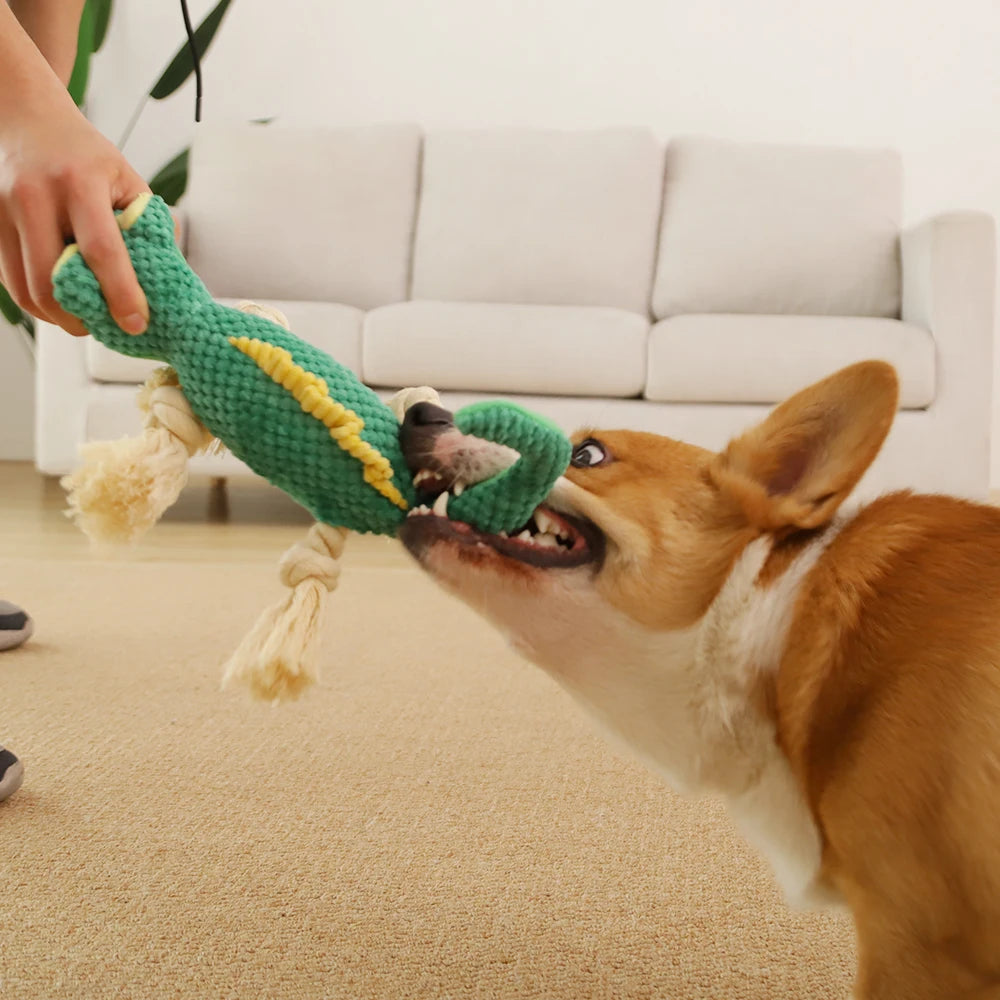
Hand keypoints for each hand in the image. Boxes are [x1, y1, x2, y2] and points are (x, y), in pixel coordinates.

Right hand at [0, 102, 150, 336]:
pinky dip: (38, 301)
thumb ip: (149, 225)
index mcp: (78, 182)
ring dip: (58, 317)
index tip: (137, 323)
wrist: (25, 117)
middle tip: (108, 327)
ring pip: (26, 289)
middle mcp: (35, 196)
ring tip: (84, 318)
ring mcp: (4, 211)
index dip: (121, 295)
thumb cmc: (84, 154)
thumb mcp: (125, 178)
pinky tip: (61, 299)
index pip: (102, 251)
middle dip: (82, 318)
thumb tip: (170, 276)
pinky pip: (11, 281)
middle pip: (52, 280)